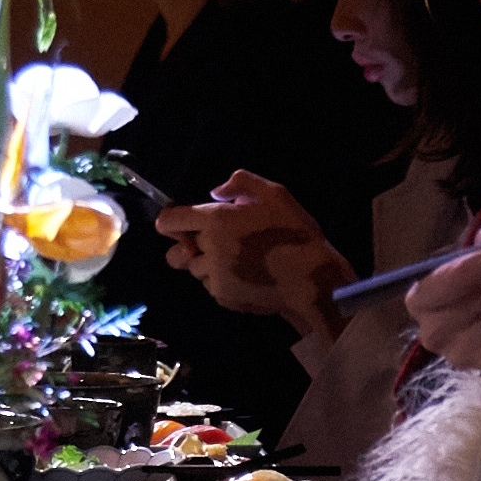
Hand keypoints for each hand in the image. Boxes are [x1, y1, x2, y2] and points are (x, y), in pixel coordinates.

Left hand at [157, 175, 345, 338]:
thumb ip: (240, 183)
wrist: (313, 279)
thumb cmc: (295, 233)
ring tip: (238, 261)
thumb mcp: (274, 194)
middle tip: (213, 245)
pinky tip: (247, 275)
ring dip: (208, 266)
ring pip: (196, 271)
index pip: (168, 222)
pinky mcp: (224, 297)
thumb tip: (215, 192)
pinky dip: (223, 283)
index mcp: (216, 220)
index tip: (183, 224)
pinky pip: (212, 288)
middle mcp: (209, 250)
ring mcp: (215, 277)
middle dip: (189, 248)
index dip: (170, 222)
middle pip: (175, 253)